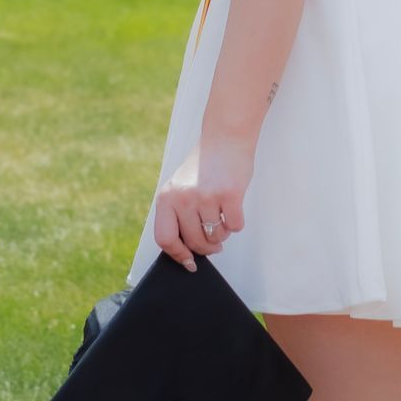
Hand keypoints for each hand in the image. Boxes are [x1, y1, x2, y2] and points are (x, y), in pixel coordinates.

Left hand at [151, 138, 252, 270]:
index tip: (189, 262)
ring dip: (222, 234)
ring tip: (222, 219)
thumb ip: (177, 216)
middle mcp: (183, 198)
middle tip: (214, 244)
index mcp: (166, 198)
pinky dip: (236, 223)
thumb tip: (187, 253)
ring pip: (215, 236)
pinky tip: (233, 210)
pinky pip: (235, 226)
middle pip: (194, 242)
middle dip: (207, 247)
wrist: (224, 138)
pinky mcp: (229, 195)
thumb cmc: (204, 166)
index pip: (165, 239)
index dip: (178, 255)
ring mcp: (206, 197)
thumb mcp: (179, 188)